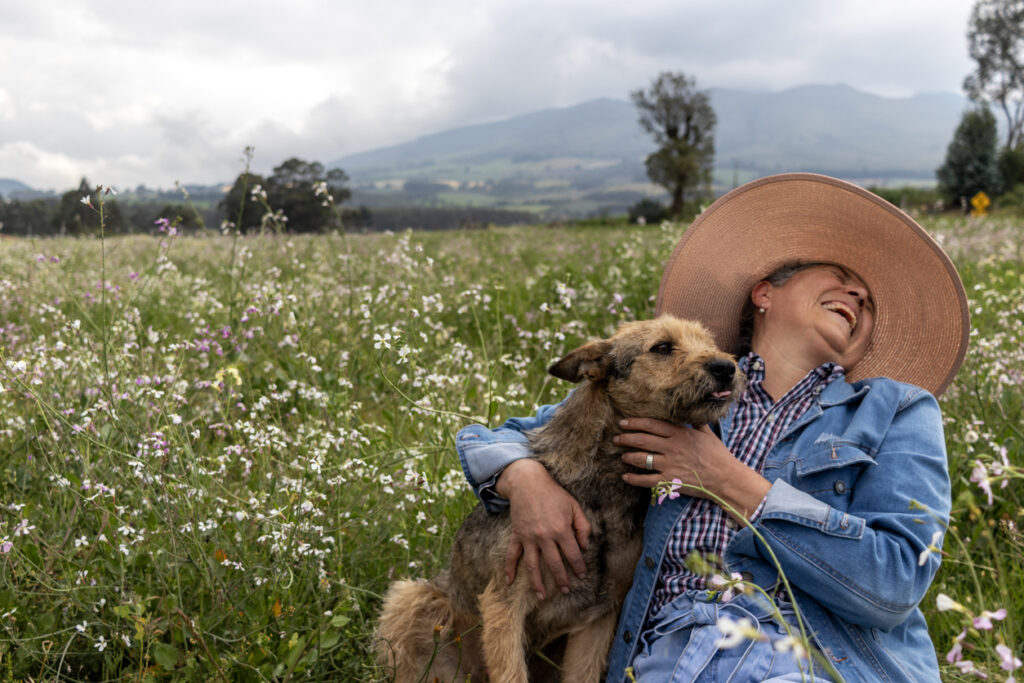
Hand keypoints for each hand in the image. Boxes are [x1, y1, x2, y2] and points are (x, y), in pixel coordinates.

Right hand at [495, 458, 591, 598]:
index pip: (573, 555)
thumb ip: (583, 526)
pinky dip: (509, 569)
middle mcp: (545, 537)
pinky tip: (509, 582)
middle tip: (566, 590)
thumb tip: (585, 546)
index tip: (582, 575)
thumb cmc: (554, 493)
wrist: (527, 482)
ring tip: (542, 596)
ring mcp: (529, 537)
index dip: (579, 567)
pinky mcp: (517, 535)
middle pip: (554, 564)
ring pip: (533, 565)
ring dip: (537, 583)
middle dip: (562, 580)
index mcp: (561, 529)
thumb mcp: (574, 506)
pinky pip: (512, 555)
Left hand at [614, 418, 771, 522]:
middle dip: (625, 438)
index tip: (623, 423)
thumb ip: (695, 423)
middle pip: (642, 440)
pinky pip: (646, 480)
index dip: (634, 423)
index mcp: (680, 434)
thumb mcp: (707, 434)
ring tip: (622, 456)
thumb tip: (691, 412)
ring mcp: (669, 464)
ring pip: (641, 459)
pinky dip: (634, 479)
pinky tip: (625, 477)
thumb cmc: (718, 455)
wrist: (726, 478)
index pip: (651, 425)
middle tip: (616, 438)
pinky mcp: (670, 481)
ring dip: (628, 457)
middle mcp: (672, 447)